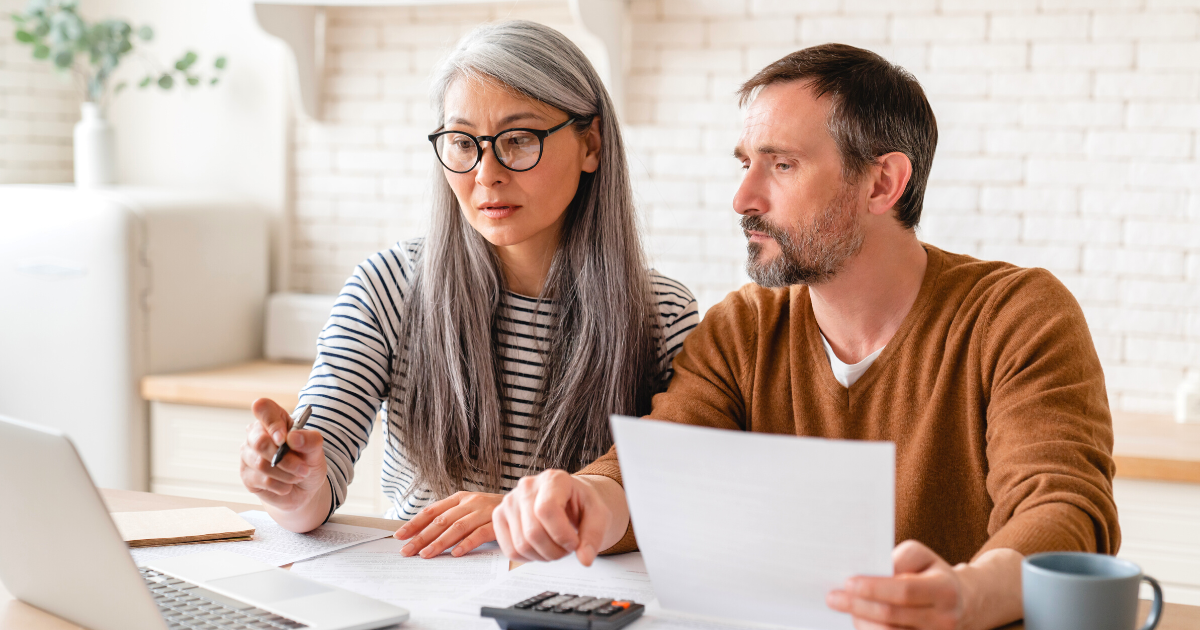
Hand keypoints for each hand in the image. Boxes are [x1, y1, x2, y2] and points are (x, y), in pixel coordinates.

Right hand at [239, 397, 327, 512]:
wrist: (305, 487)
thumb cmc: (308, 461)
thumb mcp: (316, 449)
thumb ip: (310, 440)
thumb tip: (293, 437)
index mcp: (274, 419)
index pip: (262, 407)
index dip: (272, 423)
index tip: (283, 439)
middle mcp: (256, 434)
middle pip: (259, 442)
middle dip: (286, 459)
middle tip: (303, 468)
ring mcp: (248, 455)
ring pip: (261, 464)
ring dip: (287, 473)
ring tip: (299, 475)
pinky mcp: (247, 475)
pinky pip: (262, 480)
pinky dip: (281, 485)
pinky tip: (287, 484)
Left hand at [394, 491, 502, 557]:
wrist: (521, 504)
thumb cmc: (489, 510)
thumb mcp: (467, 508)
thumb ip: (449, 517)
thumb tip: (420, 534)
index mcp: (459, 498)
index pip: (432, 511)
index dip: (414, 523)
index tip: (400, 535)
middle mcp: (469, 502)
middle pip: (441, 521)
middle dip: (421, 537)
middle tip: (408, 551)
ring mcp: (483, 512)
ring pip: (457, 527)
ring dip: (439, 542)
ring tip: (426, 554)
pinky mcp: (496, 523)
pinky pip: (479, 534)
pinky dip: (466, 544)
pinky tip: (456, 553)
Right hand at [492, 470, 615, 565]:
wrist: (569, 501)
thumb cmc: (582, 505)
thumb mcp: (599, 516)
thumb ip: (593, 537)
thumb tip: (585, 559)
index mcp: (553, 479)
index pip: (546, 510)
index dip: (561, 535)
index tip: (575, 543)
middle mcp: (527, 486)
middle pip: (533, 532)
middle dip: (555, 551)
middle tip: (568, 548)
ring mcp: (510, 501)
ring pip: (521, 545)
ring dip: (544, 556)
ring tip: (557, 547)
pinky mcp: (500, 516)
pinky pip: (510, 550)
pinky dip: (529, 558)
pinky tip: (541, 548)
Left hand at [826, 540, 962, 629]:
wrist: (960, 602)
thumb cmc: (931, 574)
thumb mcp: (921, 556)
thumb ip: (899, 559)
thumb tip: (872, 572)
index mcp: (945, 590)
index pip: (905, 591)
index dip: (874, 588)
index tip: (848, 583)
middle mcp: (944, 619)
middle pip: (892, 616)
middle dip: (858, 606)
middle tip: (833, 597)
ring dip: (861, 622)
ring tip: (846, 609)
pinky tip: (859, 622)